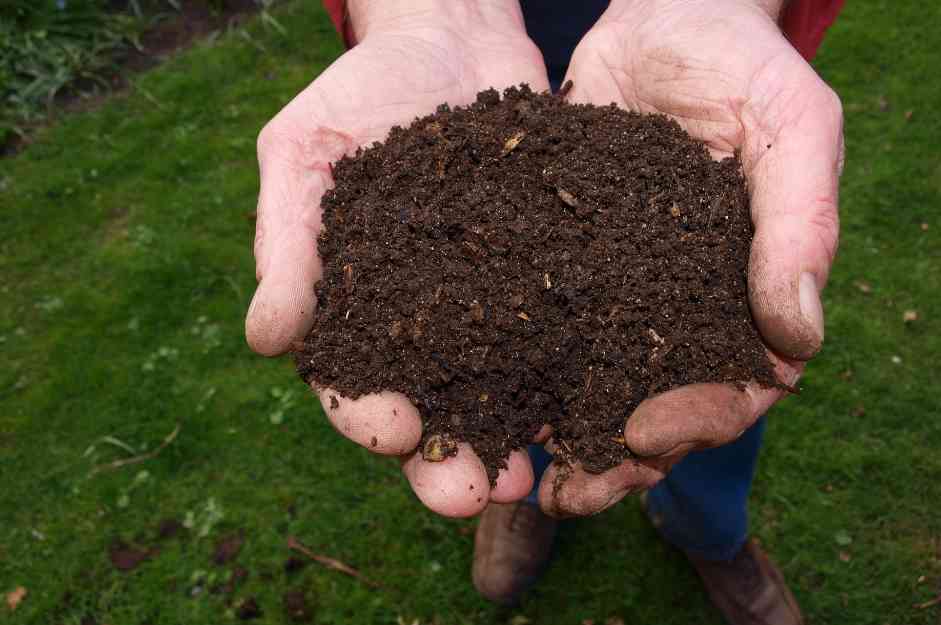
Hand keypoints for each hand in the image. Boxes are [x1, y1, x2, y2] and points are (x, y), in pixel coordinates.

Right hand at [245, 0, 549, 516]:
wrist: (452, 37)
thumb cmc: (361, 91)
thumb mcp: (305, 152)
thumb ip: (286, 243)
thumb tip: (266, 341)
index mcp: (355, 307)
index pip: (350, 382)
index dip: (367, 415)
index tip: (395, 431)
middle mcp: (423, 323)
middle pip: (431, 410)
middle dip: (446, 461)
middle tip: (470, 496)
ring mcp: (488, 306)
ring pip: (498, 394)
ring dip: (512, 443)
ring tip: (534, 480)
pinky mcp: (545, 280)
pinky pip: (559, 339)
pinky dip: (571, 380)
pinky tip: (592, 408)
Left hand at [535, 0, 843, 516]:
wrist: (661, 15)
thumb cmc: (742, 65)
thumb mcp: (791, 127)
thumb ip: (801, 225)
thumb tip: (799, 339)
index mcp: (745, 295)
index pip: (735, 387)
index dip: (696, 423)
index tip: (643, 438)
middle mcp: (678, 308)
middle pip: (653, 407)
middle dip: (613, 458)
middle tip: (565, 494)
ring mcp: (616, 291)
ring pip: (588, 383)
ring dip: (554, 435)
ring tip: (511, 473)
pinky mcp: (558, 263)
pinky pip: (534, 326)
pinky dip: (508, 367)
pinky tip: (473, 397)